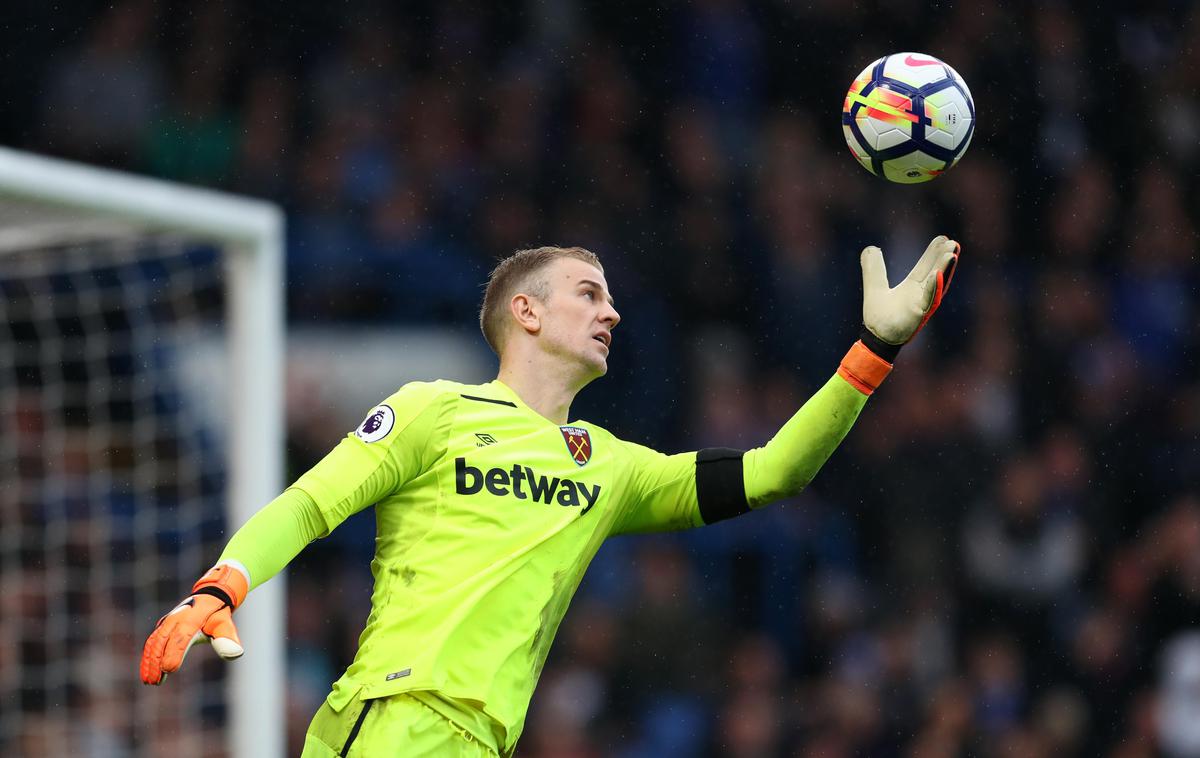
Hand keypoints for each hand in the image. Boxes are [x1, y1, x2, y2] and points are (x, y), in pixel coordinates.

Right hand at [140, 563, 247, 684]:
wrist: (207, 597)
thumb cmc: (217, 614)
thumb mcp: (225, 623)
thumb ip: (228, 638)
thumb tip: (236, 653)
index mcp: (191, 618)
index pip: (181, 637)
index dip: (174, 652)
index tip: (170, 669)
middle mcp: (175, 619)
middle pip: (162, 641)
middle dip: (157, 661)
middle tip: (156, 682)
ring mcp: (166, 622)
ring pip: (153, 643)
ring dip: (149, 662)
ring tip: (149, 681)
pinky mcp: (161, 627)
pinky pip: (151, 643)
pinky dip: (147, 658)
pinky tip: (147, 674)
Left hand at [861, 235, 959, 346]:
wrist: (875, 337)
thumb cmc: (878, 316)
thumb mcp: (874, 286)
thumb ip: (873, 268)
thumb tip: (870, 248)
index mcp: (912, 286)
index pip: (926, 266)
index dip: (934, 252)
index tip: (943, 238)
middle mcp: (921, 293)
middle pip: (935, 271)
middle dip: (944, 257)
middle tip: (953, 242)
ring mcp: (922, 304)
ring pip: (936, 283)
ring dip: (944, 269)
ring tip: (952, 253)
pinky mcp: (919, 314)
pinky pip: (928, 299)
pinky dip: (932, 287)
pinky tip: (936, 273)